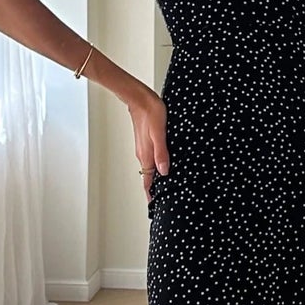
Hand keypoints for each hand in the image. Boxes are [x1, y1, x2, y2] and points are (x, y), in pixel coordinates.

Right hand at [130, 88, 168, 202]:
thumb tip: (165, 171)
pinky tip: (160, 166)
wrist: (139, 98)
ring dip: (153, 179)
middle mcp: (143, 154)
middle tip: (158, 201)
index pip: (147, 181)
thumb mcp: (160, 134)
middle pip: (147, 177)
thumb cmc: (151, 113)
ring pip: (148, 168)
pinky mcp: (145, 141)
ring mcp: (143, 148)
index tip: (152, 206)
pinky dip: (154, 167)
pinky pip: (149, 159)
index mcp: (146, 155)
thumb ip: (162, 153)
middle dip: (152, 190)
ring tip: (161, 187)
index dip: (150, 194)